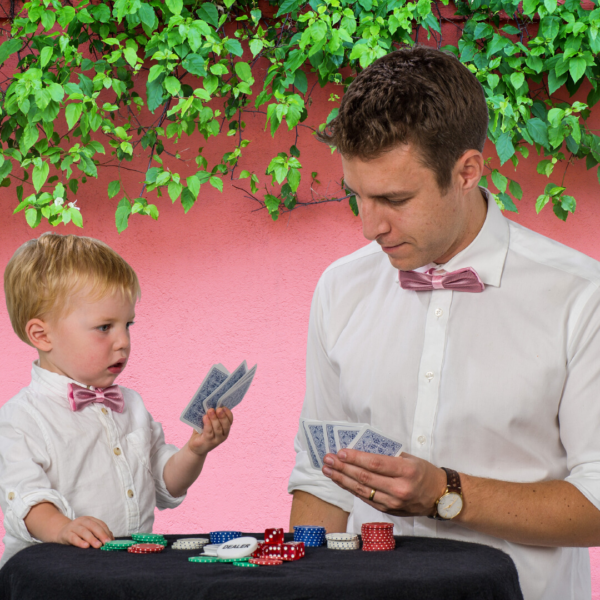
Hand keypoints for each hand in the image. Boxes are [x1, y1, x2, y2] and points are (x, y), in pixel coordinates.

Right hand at [56, 516, 113, 548]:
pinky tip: (85, 546)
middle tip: (107, 543)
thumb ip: (99, 534)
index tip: (111, 540)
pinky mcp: (66, 534)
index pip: (100, 524)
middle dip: (101, 534)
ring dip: (92, 538)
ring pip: (84, 531)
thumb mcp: (89, 531)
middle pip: (93, 526)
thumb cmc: (79, 534)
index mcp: (90, 519)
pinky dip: (80, 542)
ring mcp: (73, 527)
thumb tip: (111, 540)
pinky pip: (73, 538)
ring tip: (98, 545)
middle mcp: (82, 521)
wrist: (61, 532)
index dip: (106, 532)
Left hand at [187, 407, 232, 455]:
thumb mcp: (208, 423)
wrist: (195, 447)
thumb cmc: (202, 432)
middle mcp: (223, 435)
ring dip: (214, 418)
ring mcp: (216, 440)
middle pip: (225, 425)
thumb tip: (210, 404)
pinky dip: (207, 424)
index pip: (230, 421)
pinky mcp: (208, 442)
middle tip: (218, 408)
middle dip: (222, 416)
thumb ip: (211, 416)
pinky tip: (205, 417)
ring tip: (210, 411)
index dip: (228, 413)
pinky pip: (209, 432)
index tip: (223, 406)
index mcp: (225, 429)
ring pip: (218, 428)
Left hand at [322, 449, 446, 516]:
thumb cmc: (424, 472)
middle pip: (365, 477)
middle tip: (327, 459)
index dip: (355, 458)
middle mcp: (399, 489)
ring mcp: (393, 503)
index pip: (375, 464)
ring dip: (342, 479)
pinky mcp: (388, 511)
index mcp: (406, 471)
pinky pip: (366, 498)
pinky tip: (341, 481)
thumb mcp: (410, 459)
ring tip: (328, 470)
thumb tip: (361, 450)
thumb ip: (387, 456)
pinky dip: (351, 489)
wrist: (440, 496)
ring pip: (361, 490)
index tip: (340, 452)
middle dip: (342, 467)